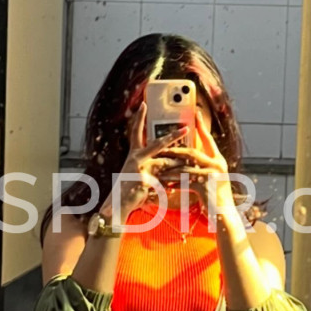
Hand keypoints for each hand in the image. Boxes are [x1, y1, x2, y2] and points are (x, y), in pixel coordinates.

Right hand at [101, 101, 186, 219]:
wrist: (117, 205)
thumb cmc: (129, 190)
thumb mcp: (139, 174)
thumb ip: (154, 167)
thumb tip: (172, 162)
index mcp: (133, 154)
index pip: (136, 132)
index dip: (139, 118)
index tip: (143, 104)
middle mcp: (135, 158)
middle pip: (158, 144)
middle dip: (173, 136)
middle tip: (186, 128)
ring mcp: (139, 168)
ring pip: (165, 163)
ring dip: (179, 166)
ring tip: (193, 165)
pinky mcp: (144, 180)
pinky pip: (164, 179)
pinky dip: (173, 182)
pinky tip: (180, 185)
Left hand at [158, 110, 234, 211]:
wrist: (224, 216)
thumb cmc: (215, 200)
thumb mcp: (210, 181)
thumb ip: (200, 169)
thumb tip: (185, 162)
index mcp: (219, 161)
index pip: (208, 140)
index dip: (201, 126)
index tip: (195, 112)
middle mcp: (218, 164)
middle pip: (192, 151)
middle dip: (175, 148)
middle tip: (161, 143)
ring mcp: (212, 173)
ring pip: (186, 164)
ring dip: (170, 164)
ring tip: (157, 162)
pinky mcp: (205, 184)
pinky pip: (184, 178)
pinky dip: (173, 179)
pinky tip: (163, 180)